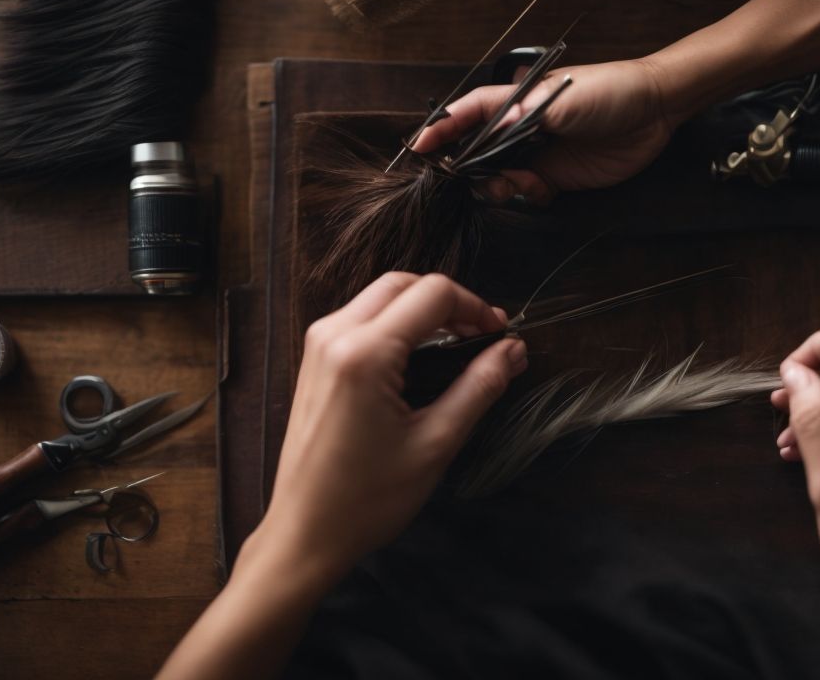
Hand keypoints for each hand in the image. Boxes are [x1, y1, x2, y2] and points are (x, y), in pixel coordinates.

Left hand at [249, 272, 526, 582]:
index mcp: (365, 353)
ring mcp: (319, 346)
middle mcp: (335, 336)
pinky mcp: (315, 361)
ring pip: (381, 297)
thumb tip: (513, 350)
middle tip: (483, 337)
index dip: (476, 308)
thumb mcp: (436, 443)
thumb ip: (480, 386)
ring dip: (423, 310)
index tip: (501, 337)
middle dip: (450, 302)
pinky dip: (398, 325)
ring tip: (458, 347)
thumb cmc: (369, 498)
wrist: (306, 534)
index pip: (433, 294)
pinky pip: (362, 319)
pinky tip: (422, 359)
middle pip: (404, 284)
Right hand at [411, 58, 676, 204]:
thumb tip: (492, 130)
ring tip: (521, 183)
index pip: (471, 111)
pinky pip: (531, 193)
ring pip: (503, 176)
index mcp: (520, 100)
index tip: (421, 146)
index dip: (444, 127)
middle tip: (475, 179)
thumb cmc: (612, 90)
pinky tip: (543, 189)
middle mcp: (525, 127)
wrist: (656, 109)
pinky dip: (529, 196)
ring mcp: (541, 153)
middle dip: (472, 168)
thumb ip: (526, 116)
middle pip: (480, 150)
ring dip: (503, 186)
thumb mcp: (565, 98)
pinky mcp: (560, 176)